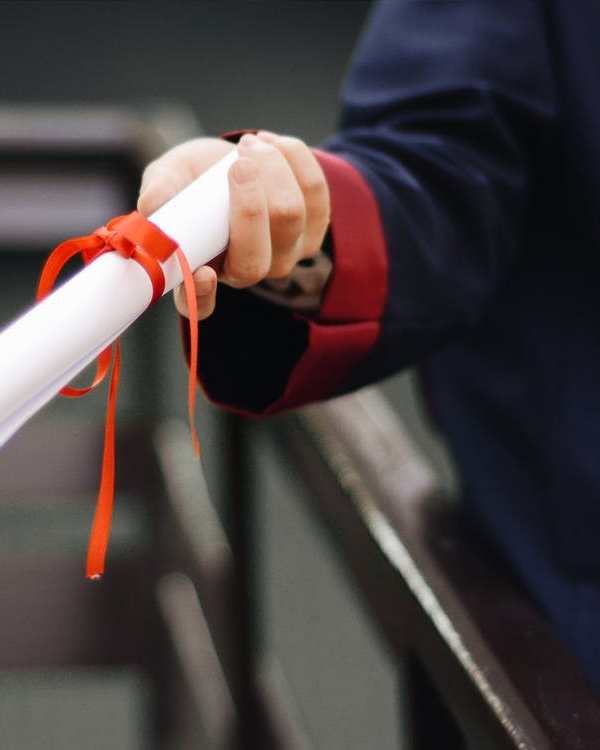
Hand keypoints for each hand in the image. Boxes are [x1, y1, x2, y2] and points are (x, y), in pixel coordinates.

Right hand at [137, 131, 329, 319]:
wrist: (236, 159)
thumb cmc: (196, 177)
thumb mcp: (170, 177)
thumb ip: (160, 190)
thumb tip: (152, 206)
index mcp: (202, 271)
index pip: (200, 304)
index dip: (202, 295)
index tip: (202, 273)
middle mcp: (246, 272)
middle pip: (255, 259)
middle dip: (250, 203)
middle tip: (238, 162)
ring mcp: (285, 255)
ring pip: (290, 217)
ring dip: (272, 168)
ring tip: (249, 145)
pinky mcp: (314, 229)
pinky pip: (316, 192)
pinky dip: (294, 158)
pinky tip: (272, 144)